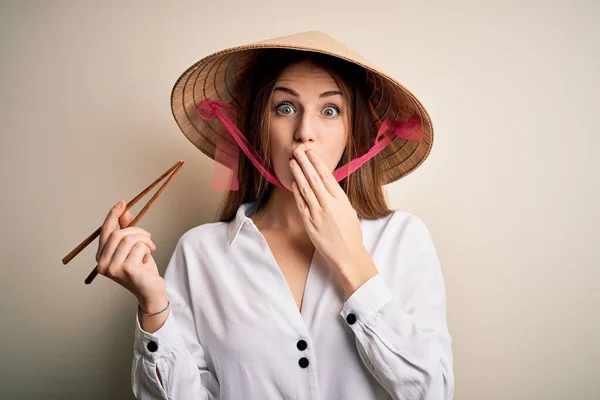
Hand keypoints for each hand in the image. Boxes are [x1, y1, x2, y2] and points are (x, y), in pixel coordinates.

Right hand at [96, 200, 166, 310]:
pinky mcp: (126, 270)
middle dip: (137, 231)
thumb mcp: (134, 247)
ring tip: (150, 249)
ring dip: (145, 241)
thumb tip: (125, 211)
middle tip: (148, 238)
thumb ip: (127, 230)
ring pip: (129, 239)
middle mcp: (102, 264)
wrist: (151, 291)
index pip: (105, 231)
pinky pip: (139, 247)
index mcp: (101, 257)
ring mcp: (113, 268)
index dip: (113, 215)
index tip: (122, 202)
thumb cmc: (142, 270)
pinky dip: (147, 250)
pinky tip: (147, 261)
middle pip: (118, 234)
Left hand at [290, 146, 377, 297]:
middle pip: (314, 179)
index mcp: (341, 199)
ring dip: (298, 174)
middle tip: (298, 151)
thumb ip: (338, 198)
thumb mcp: (349, 211)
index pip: (327, 176)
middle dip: (305, 163)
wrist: (347, 254)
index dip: (317, 163)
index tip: (311, 152)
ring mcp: (317, 213)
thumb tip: (329, 186)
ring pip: (305, 189)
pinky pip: (301, 204)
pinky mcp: (309, 223)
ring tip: (292, 162)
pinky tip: (293, 183)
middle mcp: (328, 204)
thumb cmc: (351, 234)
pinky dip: (296, 192)